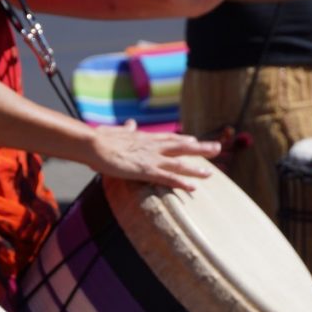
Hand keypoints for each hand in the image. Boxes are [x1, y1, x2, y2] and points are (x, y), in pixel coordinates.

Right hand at [85, 121, 219, 190]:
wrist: (94, 144)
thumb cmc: (100, 138)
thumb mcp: (115, 131)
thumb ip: (126, 129)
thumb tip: (130, 123)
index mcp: (145, 138)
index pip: (169, 137)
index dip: (183, 139)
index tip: (194, 139)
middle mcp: (153, 146)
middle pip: (182, 146)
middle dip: (200, 148)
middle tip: (217, 148)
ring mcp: (151, 159)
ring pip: (179, 164)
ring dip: (195, 168)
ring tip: (210, 173)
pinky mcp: (146, 171)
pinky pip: (168, 178)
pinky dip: (181, 183)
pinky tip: (193, 188)